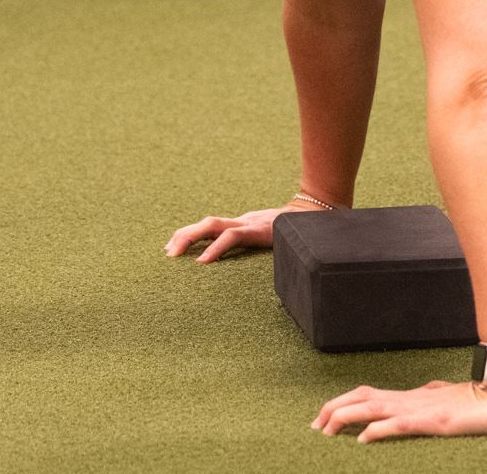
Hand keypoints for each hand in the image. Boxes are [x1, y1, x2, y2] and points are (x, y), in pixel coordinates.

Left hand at [165, 200, 324, 263]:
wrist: (320, 218)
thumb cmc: (299, 234)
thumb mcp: (275, 241)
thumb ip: (263, 247)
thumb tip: (252, 268)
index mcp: (245, 225)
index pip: (212, 227)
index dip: (191, 234)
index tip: (173, 247)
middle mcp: (244, 221)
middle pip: (206, 223)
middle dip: (184, 235)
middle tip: (166, 253)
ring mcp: (250, 224)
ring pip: (213, 225)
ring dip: (190, 237)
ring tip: (174, 254)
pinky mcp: (258, 230)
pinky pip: (232, 237)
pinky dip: (215, 248)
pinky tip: (203, 261)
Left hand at [313, 380, 486, 442]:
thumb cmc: (479, 398)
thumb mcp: (446, 399)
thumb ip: (431, 397)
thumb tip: (425, 392)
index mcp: (411, 397)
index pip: (367, 394)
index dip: (342, 403)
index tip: (323, 418)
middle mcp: (411, 399)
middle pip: (361, 397)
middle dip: (333, 410)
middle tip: (313, 427)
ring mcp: (422, 409)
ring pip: (373, 407)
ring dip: (346, 417)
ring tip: (326, 431)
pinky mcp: (436, 422)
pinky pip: (402, 424)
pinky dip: (380, 430)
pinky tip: (365, 439)